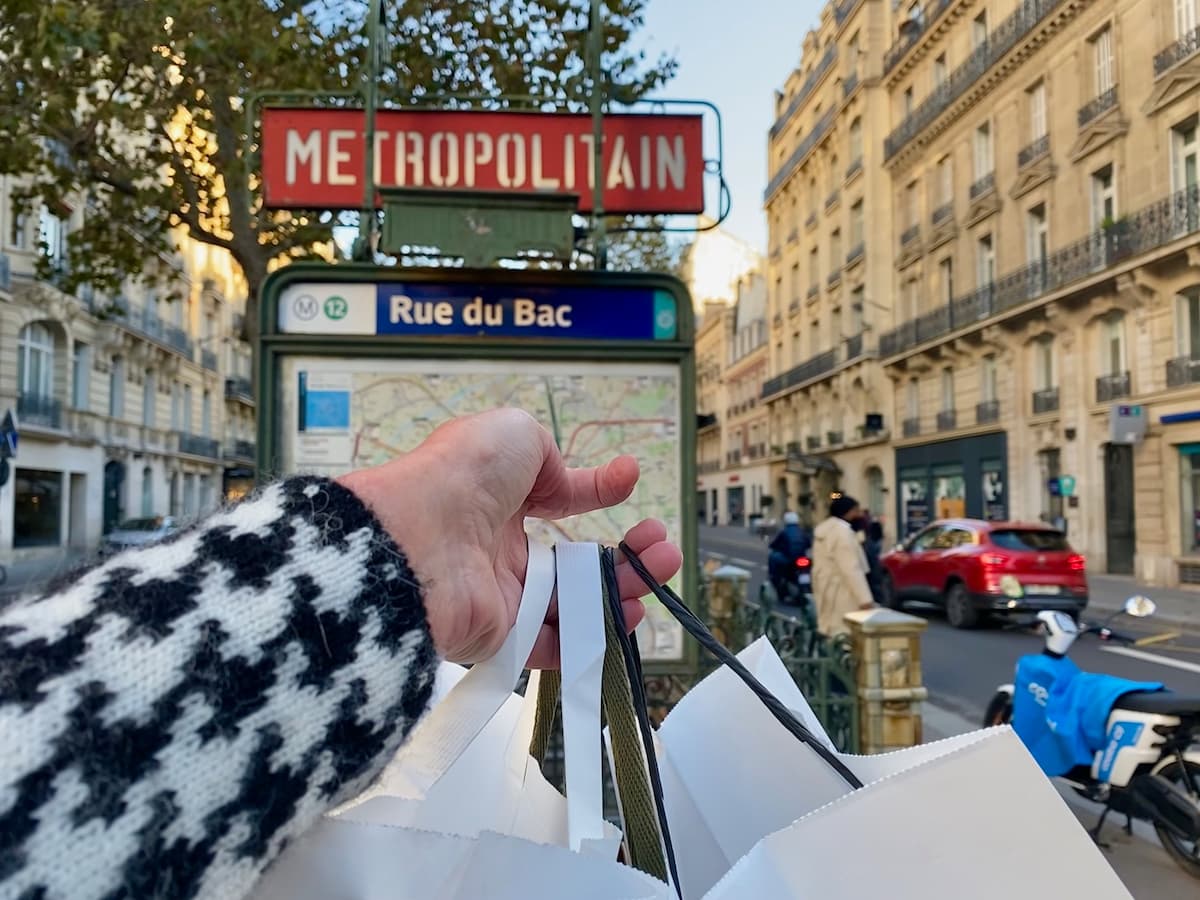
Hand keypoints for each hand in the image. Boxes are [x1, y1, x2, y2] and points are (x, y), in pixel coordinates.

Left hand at [339, 408, 682, 667]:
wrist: (420, 537)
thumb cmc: (463, 474)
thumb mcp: (513, 433)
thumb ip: (547, 456)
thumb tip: (560, 481)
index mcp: (498, 495)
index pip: (555, 497)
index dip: (594, 491)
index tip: (628, 483)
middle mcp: (500, 547)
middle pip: (576, 559)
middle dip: (628, 552)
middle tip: (662, 545)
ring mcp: (503, 594)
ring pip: (576, 601)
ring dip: (627, 588)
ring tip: (663, 569)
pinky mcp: (501, 637)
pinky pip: (555, 644)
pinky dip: (596, 634)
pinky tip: (632, 613)